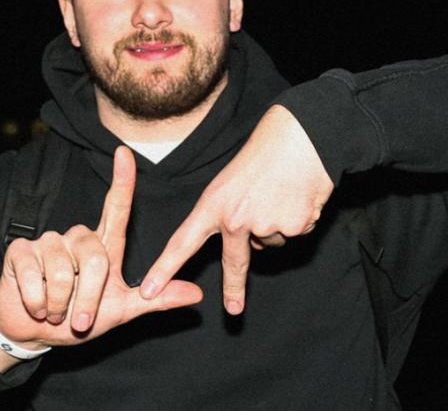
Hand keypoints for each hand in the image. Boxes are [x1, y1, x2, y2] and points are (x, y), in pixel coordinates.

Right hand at [0, 146, 202, 363]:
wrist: (34, 333)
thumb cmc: (78, 320)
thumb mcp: (121, 312)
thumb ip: (155, 301)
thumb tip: (197, 294)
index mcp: (102, 247)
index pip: (115, 209)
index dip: (121, 181)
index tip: (124, 152)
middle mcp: (76, 238)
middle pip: (95, 257)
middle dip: (89, 298)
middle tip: (80, 320)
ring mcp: (47, 242)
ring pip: (63, 272)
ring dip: (61, 304)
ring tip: (54, 311)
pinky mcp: (20, 251)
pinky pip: (35, 277)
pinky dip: (38, 301)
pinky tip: (35, 306)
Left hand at [139, 105, 333, 314]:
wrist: (301, 139)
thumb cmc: (264, 153)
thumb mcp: (231, 180)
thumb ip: (232, 215)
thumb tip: (254, 245)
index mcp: (214, 205)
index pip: (182, 242)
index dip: (164, 268)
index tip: (147, 291)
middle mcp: (237, 219)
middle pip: (235, 261)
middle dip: (234, 287)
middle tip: (232, 309)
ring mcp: (266, 225)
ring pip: (272, 240)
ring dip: (278, 223)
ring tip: (282, 191)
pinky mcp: (294, 227)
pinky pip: (295, 232)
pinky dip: (298, 218)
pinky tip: (298, 195)